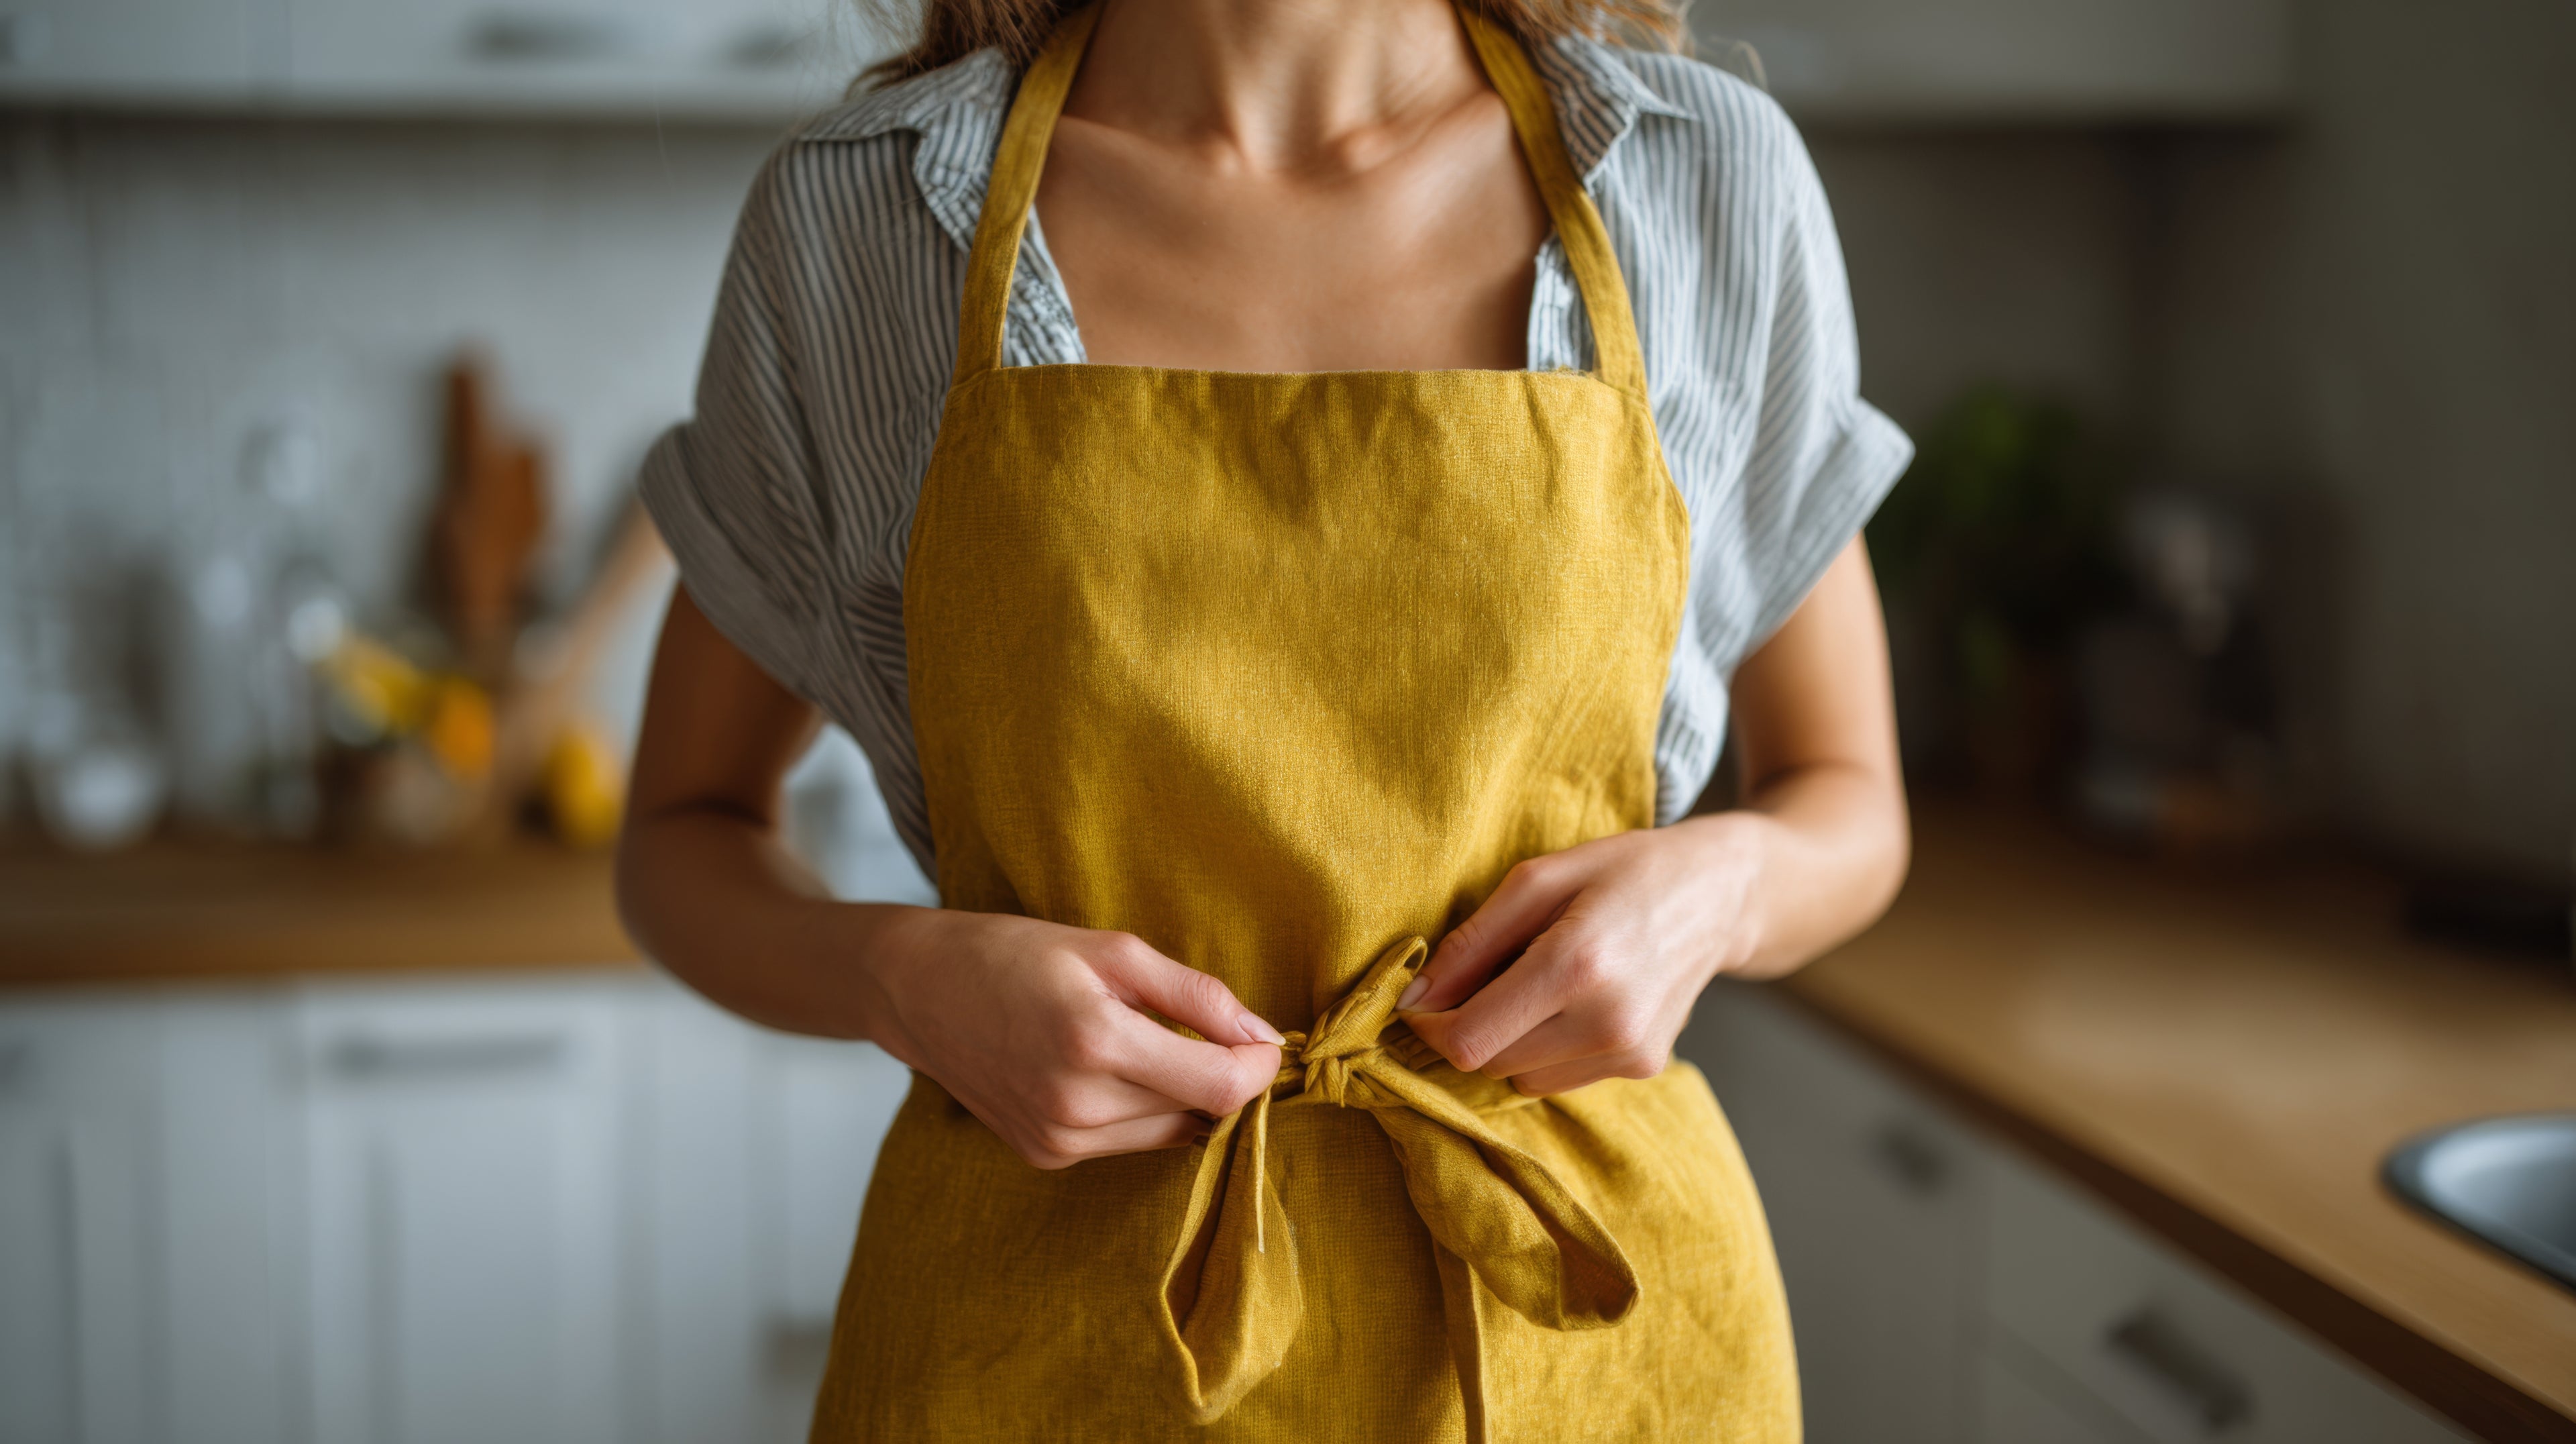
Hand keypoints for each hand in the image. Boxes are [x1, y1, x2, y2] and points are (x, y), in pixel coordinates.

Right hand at [862, 911, 1284, 1168]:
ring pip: (1170, 1135)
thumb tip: (1263, 1036)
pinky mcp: (1045, 1155)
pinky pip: (1128, 1142)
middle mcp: (1076, 1104)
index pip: (1218, 1086)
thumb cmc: (1016, 953)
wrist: (918, 990)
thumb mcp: (1114, 950)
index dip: (1258, 1066)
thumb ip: (1197, 997)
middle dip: (1221, 1075)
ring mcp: (1057, 1139)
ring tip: (1148, 1044)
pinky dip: (1140, 1110)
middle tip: (1209, 1032)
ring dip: (1182, 1096)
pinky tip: (1108, 1070)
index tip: (1265, 1040)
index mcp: (1096, 1041)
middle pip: (1199, 1111)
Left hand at [1399, 815, 1767, 1096]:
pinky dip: (1544, 1049)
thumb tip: (1415, 995)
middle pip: (1490, 1061)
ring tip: (1537, 983)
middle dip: (1468, 1026)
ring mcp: (1630, 1052)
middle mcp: (1608, 1021)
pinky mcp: (1643, 1066)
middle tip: (1484, 976)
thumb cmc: (1625, 871)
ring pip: (1520, 1077)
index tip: (1420, 1000)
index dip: (1429, 1026)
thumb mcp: (1539, 878)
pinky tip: (1572, 1002)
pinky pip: (1558, 1079)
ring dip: (1507, 1040)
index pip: (1470, 1038)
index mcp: (1577, 963)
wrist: (1721, 894)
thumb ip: (1471, 941)